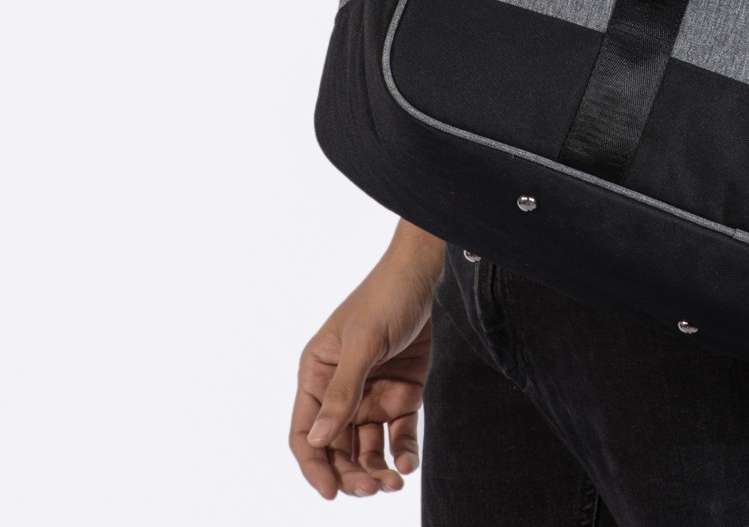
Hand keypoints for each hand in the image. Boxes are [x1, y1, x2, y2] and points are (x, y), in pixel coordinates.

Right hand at [289, 237, 442, 499]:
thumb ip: (342, 392)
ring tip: (395, 483)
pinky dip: (402, 454)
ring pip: (367, 448)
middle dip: (351, 473)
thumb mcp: (363, 342)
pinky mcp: (401, 395)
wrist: (426, 273)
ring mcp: (371, 395)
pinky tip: (409, 464)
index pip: (306, 432)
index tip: (331, 492)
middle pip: (337, 448)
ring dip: (377, 471)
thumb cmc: (386, 297)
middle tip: (372, 489)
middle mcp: (340, 390)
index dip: (314, 465)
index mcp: (317, 374)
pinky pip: (398, 436)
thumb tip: (318, 439)